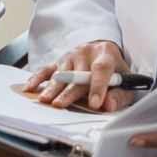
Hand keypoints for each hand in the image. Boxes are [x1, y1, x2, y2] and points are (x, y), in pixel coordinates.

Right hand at [21, 39, 135, 111]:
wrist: (103, 53)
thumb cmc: (115, 72)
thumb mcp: (126, 82)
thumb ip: (120, 95)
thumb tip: (108, 105)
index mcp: (106, 54)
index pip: (102, 69)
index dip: (98, 86)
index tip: (95, 103)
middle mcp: (86, 52)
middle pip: (77, 74)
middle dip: (69, 91)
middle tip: (61, 104)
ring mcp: (70, 56)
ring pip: (60, 74)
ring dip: (52, 88)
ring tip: (45, 100)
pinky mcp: (58, 62)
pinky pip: (45, 70)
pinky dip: (37, 79)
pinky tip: (29, 89)